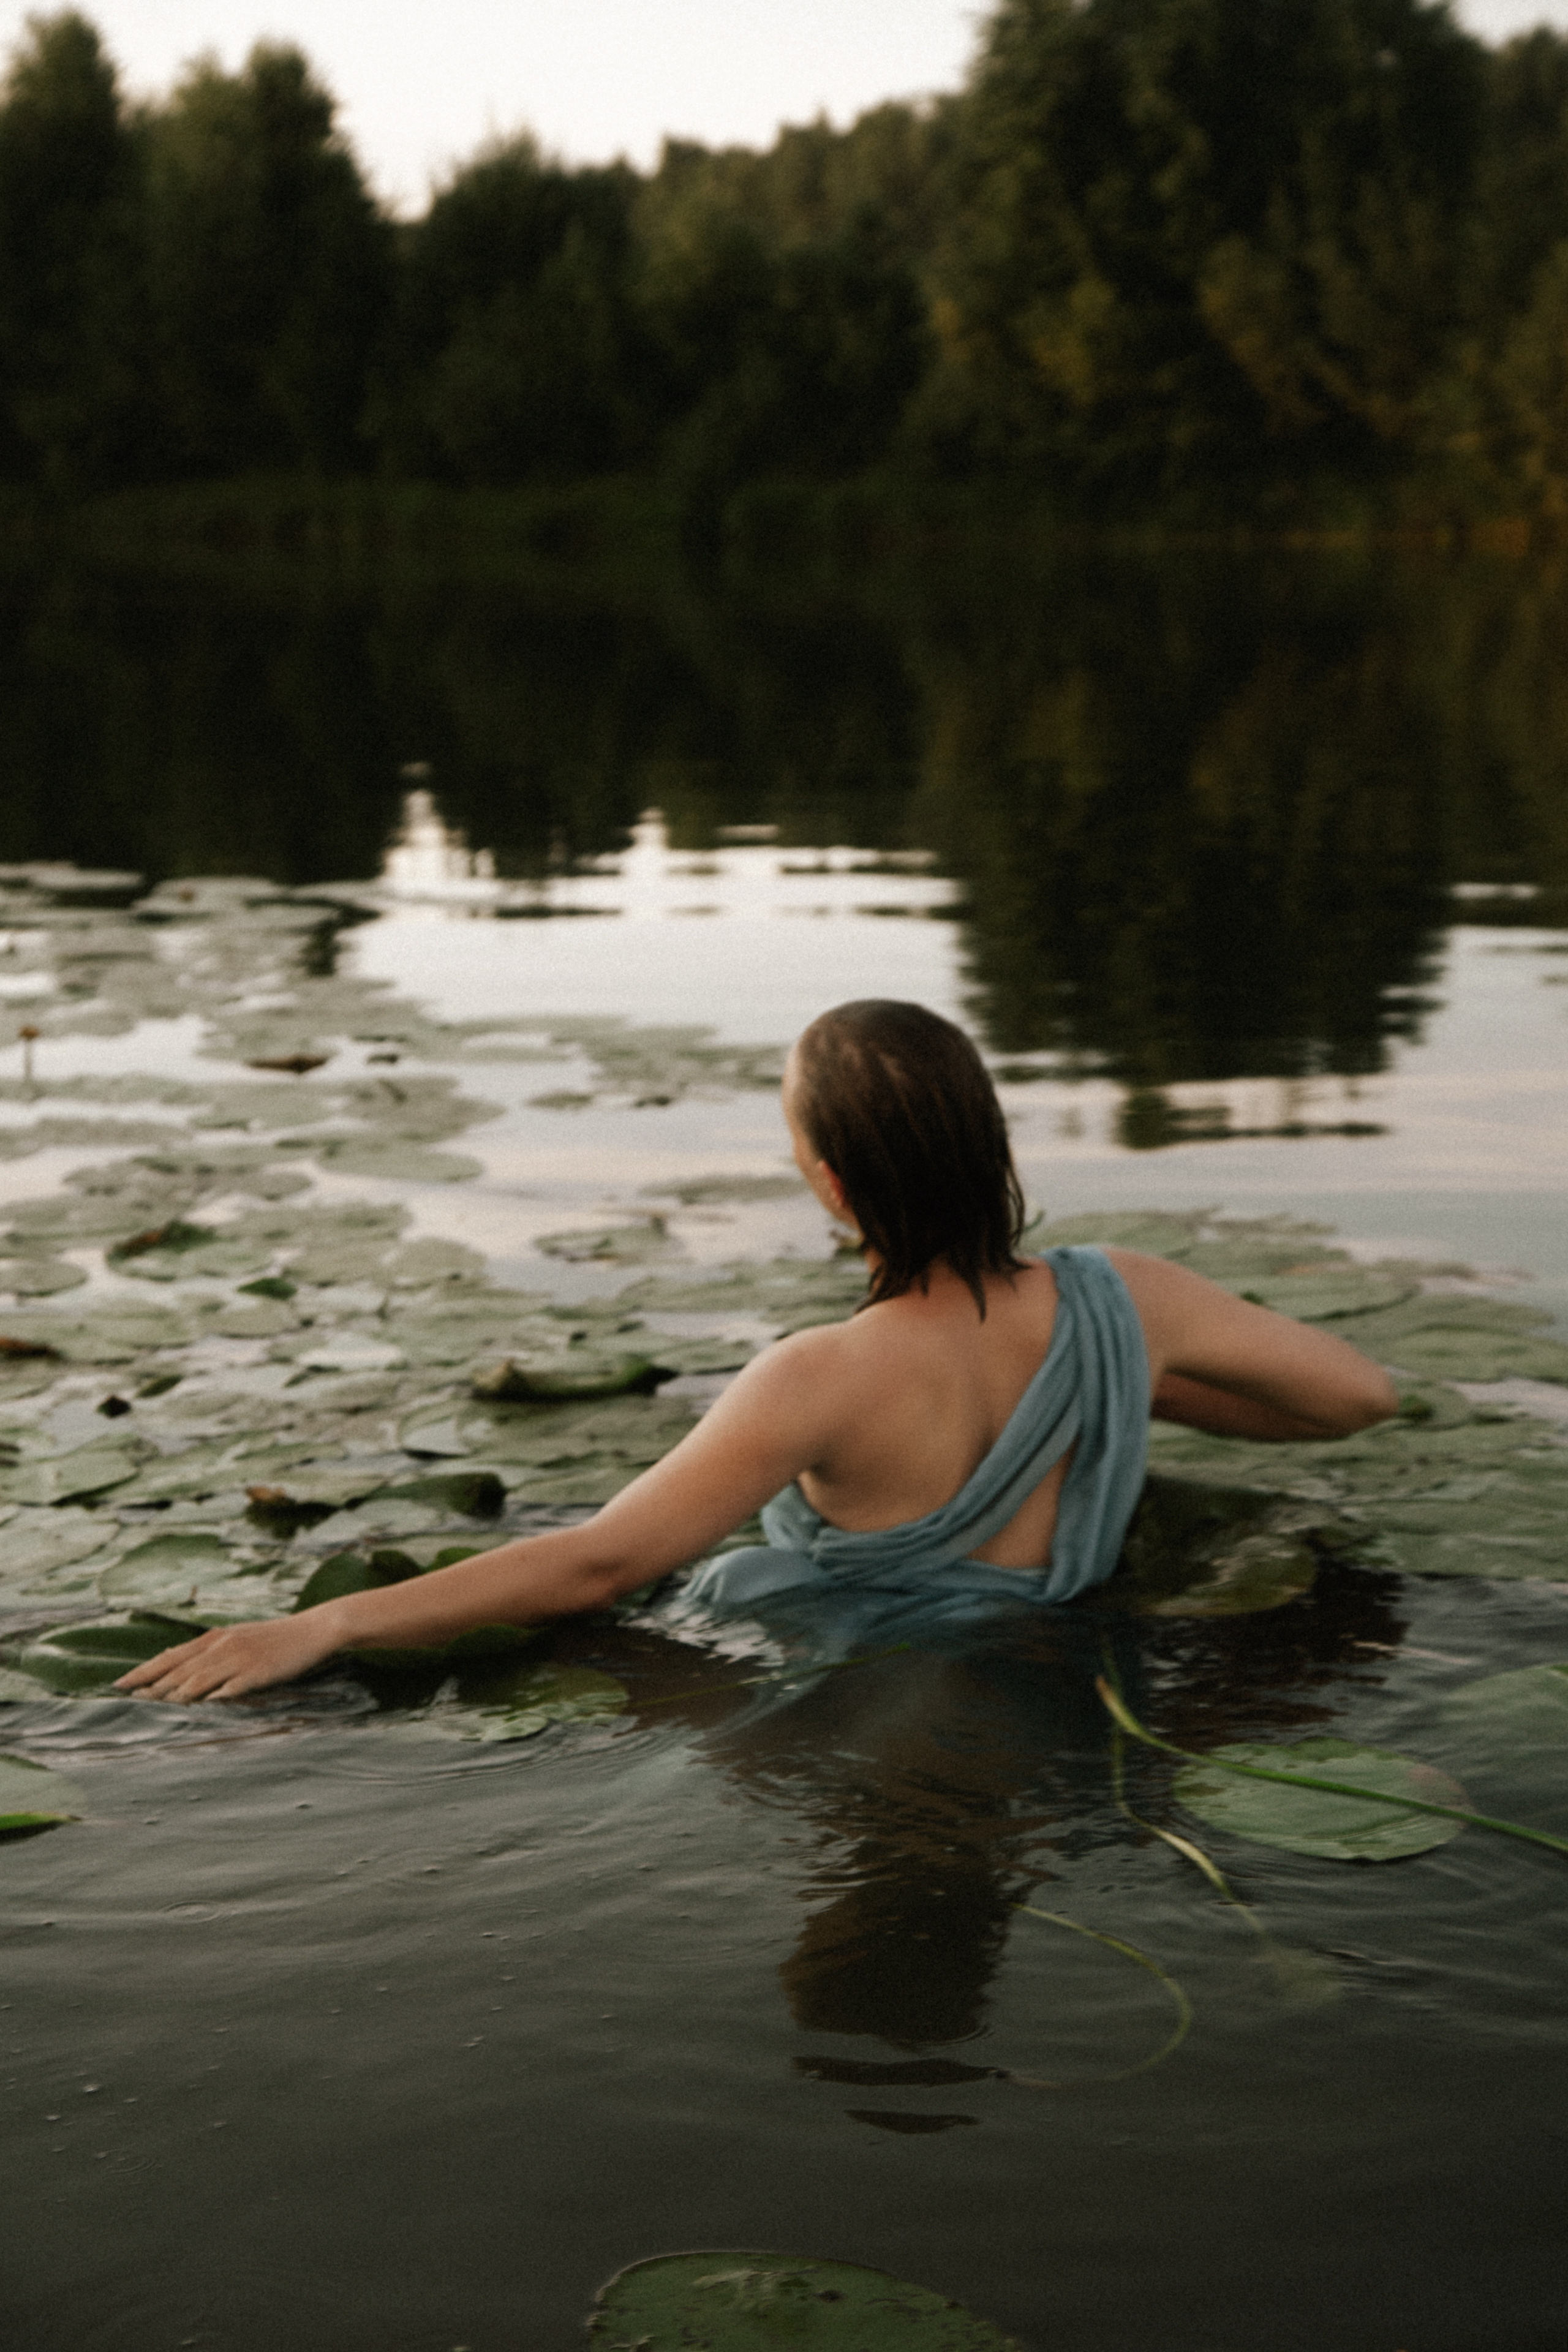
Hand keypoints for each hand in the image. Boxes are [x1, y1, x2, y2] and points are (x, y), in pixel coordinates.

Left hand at [114, 1610, 345, 1701]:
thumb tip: (175, 1662)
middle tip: (129, 1702)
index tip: (119, 1685)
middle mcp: (222, 1646)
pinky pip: (231, 1687)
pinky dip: (214, 1698)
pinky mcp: (259, 1672)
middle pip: (179, 1669)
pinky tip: (201, 1709)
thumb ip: (207, 1650)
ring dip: (175, 1695)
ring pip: (199, 1679)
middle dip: (151, 1687)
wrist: (313, 1629)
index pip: (170, 1656)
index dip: (143, 1671)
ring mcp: (240, 1659)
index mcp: (214, 1638)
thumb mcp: (236, 1637)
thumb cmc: (274, 1637)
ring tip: (155, 1709)